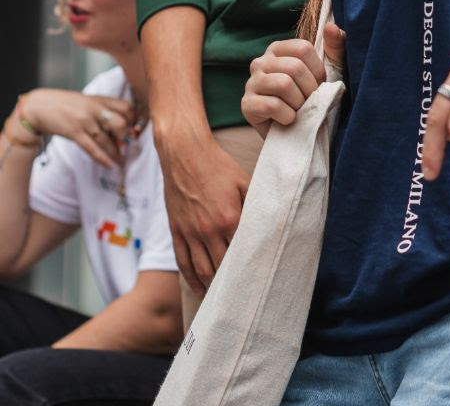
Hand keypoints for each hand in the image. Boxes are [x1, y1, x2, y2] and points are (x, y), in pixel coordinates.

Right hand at [18, 89, 133, 167]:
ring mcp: (84, 121)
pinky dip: (102, 158)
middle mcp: (95, 109)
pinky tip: (110, 165)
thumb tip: (121, 125)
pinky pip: (91, 148)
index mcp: (100, 99)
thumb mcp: (88, 100)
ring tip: (121, 160)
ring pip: (106, 140)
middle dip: (126, 137)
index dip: (134, 119)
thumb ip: (103, 109)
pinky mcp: (74, 132)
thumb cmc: (65, 104)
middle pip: (121, 123)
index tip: (135, 128)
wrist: (38, 107)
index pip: (127, 107)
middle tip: (127, 144)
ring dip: (115, 152)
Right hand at [156, 132, 249, 295]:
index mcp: (230, 218)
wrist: (185, 154)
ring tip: (224, 298)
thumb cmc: (218, 166)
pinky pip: (183, 263)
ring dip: (213, 286)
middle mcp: (209, 230)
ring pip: (202, 270)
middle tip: (244, 294)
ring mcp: (190, 233)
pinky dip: (192, 279)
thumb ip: (256, 203)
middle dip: (233, 282)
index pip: (243, 252)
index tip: (260, 278)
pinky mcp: (176, 232)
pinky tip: (200, 289)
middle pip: (222, 266)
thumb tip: (271, 219)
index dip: (251, 266)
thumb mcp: (244, 181)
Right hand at [240, 21, 345, 135]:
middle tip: (309, 102)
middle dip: (309, 90)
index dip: (317, 70)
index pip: (303, 49)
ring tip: (299, 110)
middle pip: (294, 67)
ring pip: (283, 84)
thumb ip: (336, 46)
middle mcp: (260, 61)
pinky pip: (272, 105)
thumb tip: (331, 27)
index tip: (318, 85)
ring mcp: (251, 82)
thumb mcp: (332, 70)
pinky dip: (288, 116)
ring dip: (299, 103)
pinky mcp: (246, 105)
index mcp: (279, 48)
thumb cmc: (314, 97)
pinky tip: (288, 120)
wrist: (299, 133)